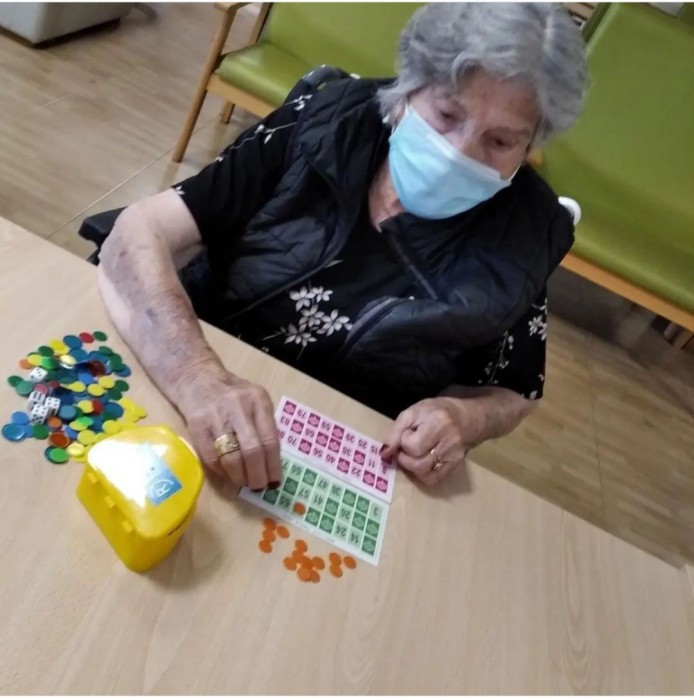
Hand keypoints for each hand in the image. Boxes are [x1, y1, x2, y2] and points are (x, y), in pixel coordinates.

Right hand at [175, 363, 281, 489]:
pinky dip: (222, 472)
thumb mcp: (255, 400)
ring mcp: (216, 417)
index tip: (275, 482)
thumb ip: (264, 426)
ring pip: (231, 457)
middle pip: (253, 451)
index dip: (273, 466)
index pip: (270, 440)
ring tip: (243, 483)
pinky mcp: (197, 427)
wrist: (197, 378)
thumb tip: (270, 464)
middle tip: (259, 486)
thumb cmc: (233, 394)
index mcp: (258, 401)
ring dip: (240, 477)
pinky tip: (227, 475)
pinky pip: (211, 458)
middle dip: (257, 475)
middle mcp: (238, 408)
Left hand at [381, 398, 469, 485]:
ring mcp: (454, 457)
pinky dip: (422, 473)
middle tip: (405, 448)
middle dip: (405, 458)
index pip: (412, 446)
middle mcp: (449, 443)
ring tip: (413, 454)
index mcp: (438, 424)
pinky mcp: (456, 467)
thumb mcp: (411, 413)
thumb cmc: (433, 412)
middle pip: (419, 464)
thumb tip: (384, 453)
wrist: (462, 418)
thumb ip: (395, 432)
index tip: (407, 433)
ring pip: (425, 474)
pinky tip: (422, 461)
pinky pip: (433, 479)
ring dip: (412, 467)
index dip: (404, 441)